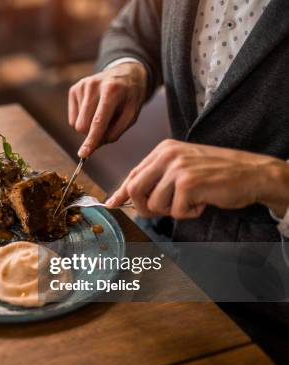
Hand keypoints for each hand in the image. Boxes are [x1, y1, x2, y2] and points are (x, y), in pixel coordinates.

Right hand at [68, 62, 147, 157]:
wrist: (125, 74)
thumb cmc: (129, 97)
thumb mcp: (131, 115)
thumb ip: (115, 132)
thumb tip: (94, 145)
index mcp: (112, 91)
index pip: (98, 121)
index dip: (91, 139)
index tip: (83, 154)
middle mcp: (93, 86)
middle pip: (83, 126)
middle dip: (92, 133)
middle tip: (107, 125)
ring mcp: (82, 86)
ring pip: (76, 124)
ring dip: (89, 125)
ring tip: (102, 112)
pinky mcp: (74, 89)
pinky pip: (72, 118)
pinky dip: (83, 118)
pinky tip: (94, 108)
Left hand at [106, 139, 288, 218]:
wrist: (253, 173)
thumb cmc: (217, 174)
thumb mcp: (182, 168)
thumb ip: (157, 179)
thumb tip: (128, 197)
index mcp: (163, 150)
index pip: (133, 174)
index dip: (121, 192)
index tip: (111, 204)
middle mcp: (167, 155)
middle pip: (134, 189)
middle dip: (144, 208)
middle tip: (163, 210)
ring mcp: (177, 167)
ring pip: (154, 204)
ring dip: (173, 211)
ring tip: (192, 200)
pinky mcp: (187, 183)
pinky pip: (175, 211)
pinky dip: (189, 213)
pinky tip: (203, 202)